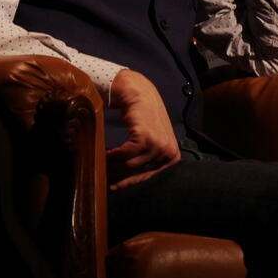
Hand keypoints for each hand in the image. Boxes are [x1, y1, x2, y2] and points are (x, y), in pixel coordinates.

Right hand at [106, 69, 181, 189]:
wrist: (138, 92)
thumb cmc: (143, 117)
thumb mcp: (152, 139)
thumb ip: (147, 158)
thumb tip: (127, 181)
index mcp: (173, 156)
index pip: (149, 177)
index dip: (130, 183)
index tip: (115, 186)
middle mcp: (169, 152)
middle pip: (139, 173)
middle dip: (120, 177)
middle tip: (106, 179)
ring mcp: (159, 145)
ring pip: (131, 165)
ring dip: (114, 166)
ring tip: (103, 163)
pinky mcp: (146, 137)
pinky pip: (126, 154)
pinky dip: (114, 156)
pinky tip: (106, 153)